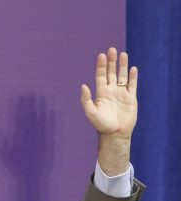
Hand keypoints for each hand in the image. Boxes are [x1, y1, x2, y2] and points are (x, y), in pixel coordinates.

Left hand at [80, 48, 137, 174]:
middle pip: (112, 73)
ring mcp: (121, 94)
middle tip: (112, 50)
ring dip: (123, 65)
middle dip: (111, 62)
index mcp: (101, 93)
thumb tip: (83, 86)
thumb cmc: (101, 125)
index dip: (101, 66)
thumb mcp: (91, 112)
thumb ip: (86, 99)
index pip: (101, 76)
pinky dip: (132, 77)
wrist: (115, 134)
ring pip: (122, 76)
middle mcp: (111, 91)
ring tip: (123, 54)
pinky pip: (132, 85)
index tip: (101, 55)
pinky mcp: (131, 98)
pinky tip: (133, 68)